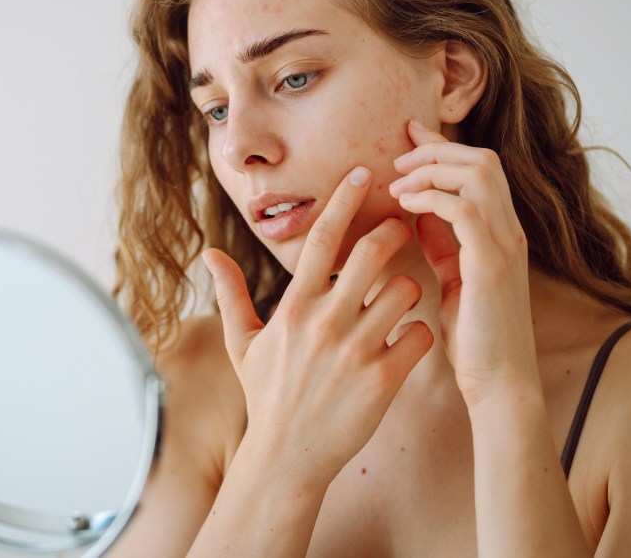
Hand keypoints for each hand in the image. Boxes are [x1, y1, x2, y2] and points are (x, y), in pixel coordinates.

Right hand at [202, 167, 433, 484]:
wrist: (287, 458)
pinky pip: (419, 335)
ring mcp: (355, 350)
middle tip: (402, 228)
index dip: (344, 199)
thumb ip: (231, 293)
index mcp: (292, 307)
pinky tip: (406, 342)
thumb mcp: (241, 344)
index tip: (362, 172)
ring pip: (405, 291)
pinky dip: (420, 333)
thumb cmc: (266, 397)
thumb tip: (210, 253)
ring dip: (409, 289)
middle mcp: (324, 322)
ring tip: (399, 300)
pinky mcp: (383, 379)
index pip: (322, 238)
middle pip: (372, 252)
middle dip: (393, 232)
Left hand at [388, 119, 538, 404]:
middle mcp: (509, 231)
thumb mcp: (453, 278)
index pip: (479, 168)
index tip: (406, 137)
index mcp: (500, 232)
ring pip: (478, 174)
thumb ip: (442, 243)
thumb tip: (415, 212)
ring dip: (432, 169)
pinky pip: (465, 209)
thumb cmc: (474, 337)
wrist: (499, 384)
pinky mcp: (491, 266)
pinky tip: (405, 206)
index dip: (442, 147)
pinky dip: (432, 197)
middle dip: (436, 150)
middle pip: (483, 159)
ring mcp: (504, 246)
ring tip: (398, 185)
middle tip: (397, 162)